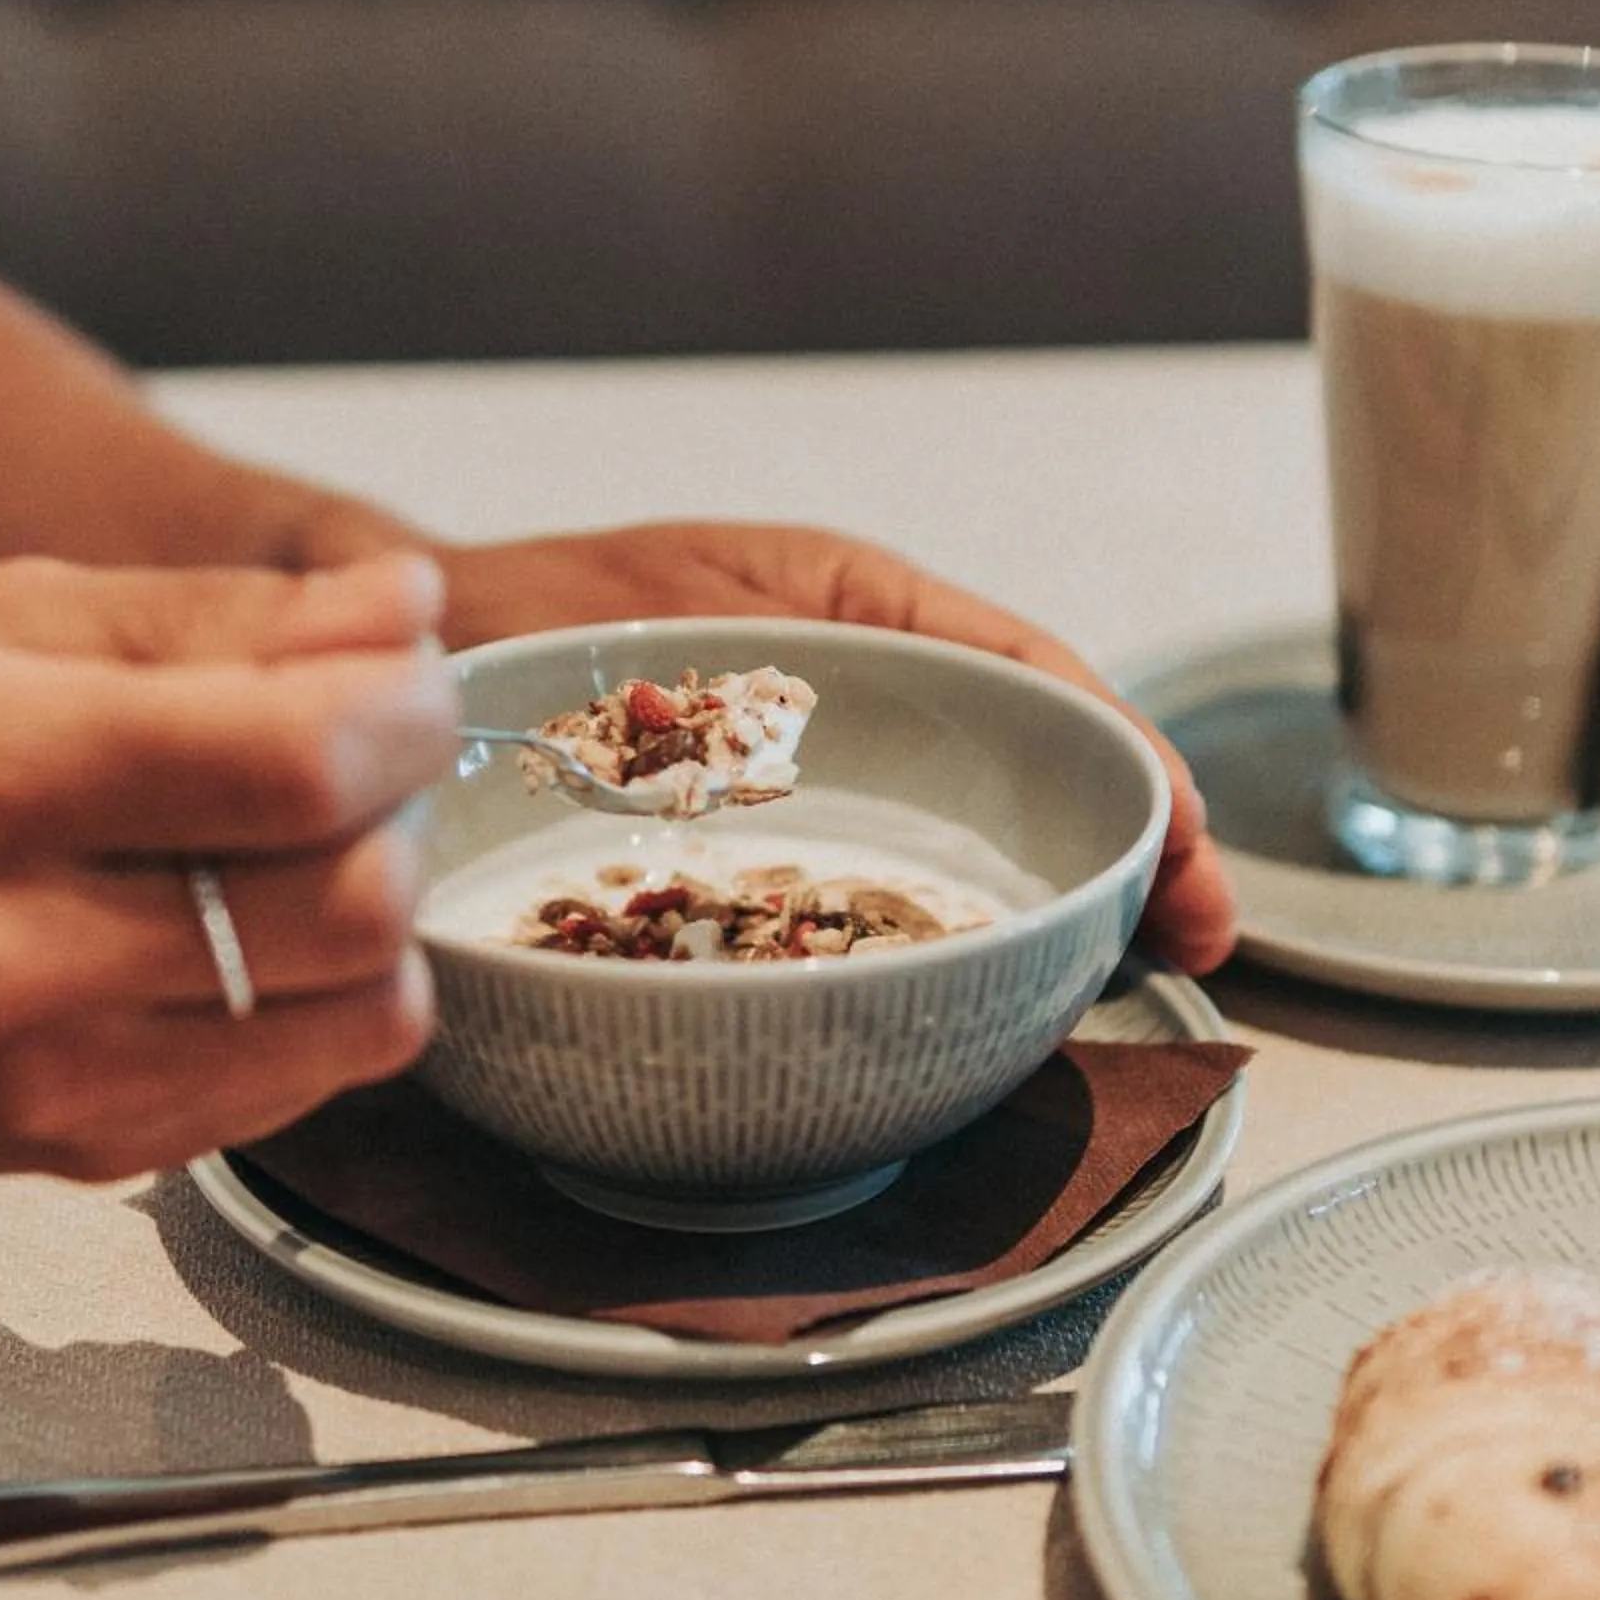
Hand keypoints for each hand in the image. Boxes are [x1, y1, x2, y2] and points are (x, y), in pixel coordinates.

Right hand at [0, 552, 457, 1180]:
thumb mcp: (14, 628)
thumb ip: (230, 612)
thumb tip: (410, 604)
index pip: (301, 760)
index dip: (407, 713)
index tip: (405, 683)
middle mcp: (20, 944)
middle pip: (358, 896)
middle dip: (406, 808)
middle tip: (365, 767)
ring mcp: (63, 1074)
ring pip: (369, 1003)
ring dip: (386, 908)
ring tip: (313, 853)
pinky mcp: (104, 1151)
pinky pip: (323, 1074)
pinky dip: (336, 994)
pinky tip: (257, 941)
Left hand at [425, 521, 1237, 972]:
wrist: (393, 674)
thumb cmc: (524, 615)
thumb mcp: (676, 604)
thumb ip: (788, 638)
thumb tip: (910, 695)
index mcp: (845, 608)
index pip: (1028, 673)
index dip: (1127, 762)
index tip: (1188, 847)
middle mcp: (847, 697)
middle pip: (1026, 763)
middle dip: (1131, 846)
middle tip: (1206, 936)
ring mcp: (810, 790)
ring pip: (966, 840)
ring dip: (1061, 902)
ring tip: (1145, 967)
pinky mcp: (757, 866)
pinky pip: (870, 905)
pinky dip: (946, 943)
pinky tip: (996, 995)